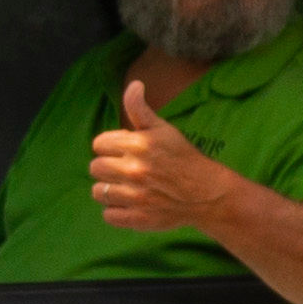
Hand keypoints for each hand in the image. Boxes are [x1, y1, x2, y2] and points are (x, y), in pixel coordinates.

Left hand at [89, 64, 224, 234]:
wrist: (207, 193)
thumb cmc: (183, 157)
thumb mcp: (163, 129)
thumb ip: (140, 109)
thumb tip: (134, 85)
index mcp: (138, 145)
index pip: (98, 144)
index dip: (110, 147)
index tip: (123, 151)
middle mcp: (134, 171)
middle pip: (95, 168)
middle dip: (107, 167)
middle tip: (124, 170)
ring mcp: (135, 197)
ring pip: (98, 192)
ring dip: (108, 189)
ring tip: (125, 187)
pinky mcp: (138, 219)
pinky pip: (108, 215)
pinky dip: (116, 211)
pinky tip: (130, 203)